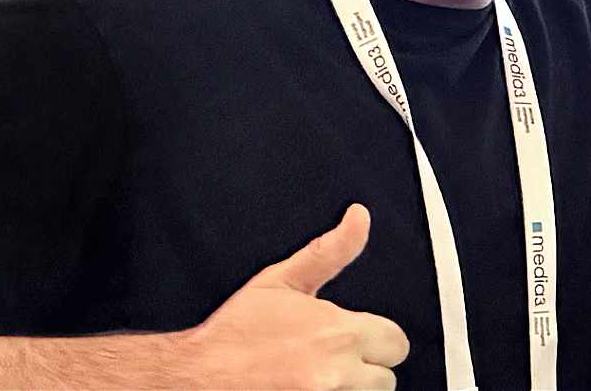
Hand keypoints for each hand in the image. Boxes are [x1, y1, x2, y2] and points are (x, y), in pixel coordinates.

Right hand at [180, 204, 408, 389]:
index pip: (397, 342)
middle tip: (331, 363)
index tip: (351, 341)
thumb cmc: (234, 332)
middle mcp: (340, 372)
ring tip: (315, 379)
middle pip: (387, 379)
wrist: (194, 377)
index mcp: (340, 332)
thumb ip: (330, 251)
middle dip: (366, 370)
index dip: (376, 340)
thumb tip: (360, 215)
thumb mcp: (280, 281)